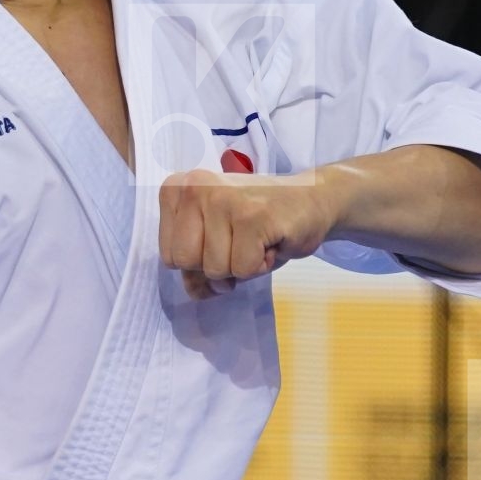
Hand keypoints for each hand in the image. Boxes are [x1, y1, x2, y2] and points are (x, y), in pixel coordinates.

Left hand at [157, 169, 336, 297]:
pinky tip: (271, 241)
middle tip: (240, 244)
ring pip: (215, 269)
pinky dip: (261, 265)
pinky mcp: (253, 216)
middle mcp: (194, 187)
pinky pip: (243, 269)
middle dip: (217, 266)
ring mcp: (223, 198)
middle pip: (186, 262)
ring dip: (242, 266)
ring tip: (257, 239)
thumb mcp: (217, 242)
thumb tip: (196, 292)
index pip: (168, 255)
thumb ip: (196, 267)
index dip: (198, 263)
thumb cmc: (259, 221)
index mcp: (176, 189)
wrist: (311, 200)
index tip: (222, 240)